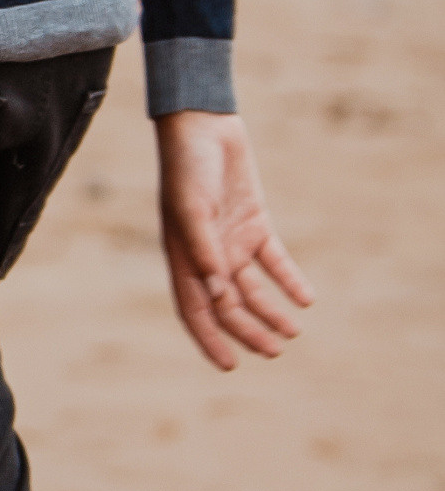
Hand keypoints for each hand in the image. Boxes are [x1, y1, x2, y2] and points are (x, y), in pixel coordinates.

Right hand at [156, 110, 312, 370]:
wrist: (203, 125)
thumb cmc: (188, 166)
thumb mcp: (193, 209)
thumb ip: (205, 251)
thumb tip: (218, 295)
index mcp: (184, 257)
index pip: (196, 310)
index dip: (211, 339)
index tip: (231, 365)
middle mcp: (207, 254)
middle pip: (228, 304)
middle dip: (249, 331)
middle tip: (275, 352)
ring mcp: (231, 239)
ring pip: (253, 287)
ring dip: (271, 311)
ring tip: (293, 333)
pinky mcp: (254, 221)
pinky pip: (274, 259)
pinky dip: (288, 279)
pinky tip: (305, 298)